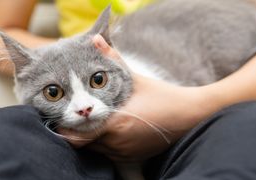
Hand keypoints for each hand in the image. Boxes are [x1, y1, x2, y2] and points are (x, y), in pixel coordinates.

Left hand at [58, 34, 212, 161]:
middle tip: (78, 117)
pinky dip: (105, 145)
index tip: (64, 118)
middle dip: (78, 132)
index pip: (77, 137)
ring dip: (91, 139)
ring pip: (97, 151)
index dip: (66, 130)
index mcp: (116, 125)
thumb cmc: (164, 97)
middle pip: (84, 145)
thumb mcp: (137, 79)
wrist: (191, 116)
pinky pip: (110, 154)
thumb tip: (96, 39)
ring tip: (94, 122)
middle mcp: (118, 144)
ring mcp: (125, 153)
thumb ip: (113, 59)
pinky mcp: (133, 157)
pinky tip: (111, 130)